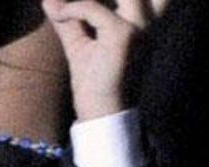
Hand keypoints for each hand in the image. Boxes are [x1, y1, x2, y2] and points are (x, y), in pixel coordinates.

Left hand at [42, 0, 168, 120]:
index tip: (71, 3)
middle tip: (81, 3)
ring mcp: (138, 28)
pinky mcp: (122, 37)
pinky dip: (74, 8)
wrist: (101, 112)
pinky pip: (94, 10)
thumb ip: (68, 19)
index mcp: (144, 20)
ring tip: (68, 4)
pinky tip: (61, 15)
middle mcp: (147, 21)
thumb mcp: (79, 43)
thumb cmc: (94, 81)